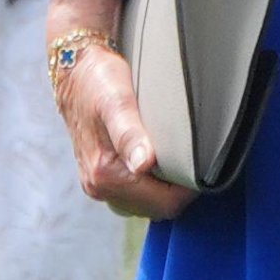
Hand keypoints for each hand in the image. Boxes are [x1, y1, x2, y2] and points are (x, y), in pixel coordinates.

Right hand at [49, 0, 194, 221]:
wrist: (75, 70)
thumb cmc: (99, 80)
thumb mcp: (116, 101)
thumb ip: (130, 134)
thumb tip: (144, 164)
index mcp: (104, 174)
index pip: (161, 204)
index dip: (188, 190)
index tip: (204, 167)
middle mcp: (98, 185)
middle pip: (154, 208)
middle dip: (179, 192)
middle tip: (199, 163)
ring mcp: (97, 183)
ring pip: (145, 203)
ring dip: (165, 190)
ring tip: (183, 161)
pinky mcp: (99, 174)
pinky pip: (134, 193)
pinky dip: (152, 185)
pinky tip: (163, 162)